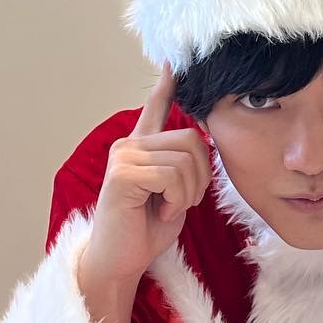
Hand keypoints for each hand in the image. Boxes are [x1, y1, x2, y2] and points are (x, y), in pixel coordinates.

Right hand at [78, 63, 211, 288]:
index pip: (156, 107)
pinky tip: (159, 210)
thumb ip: (184, 166)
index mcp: (142, 147)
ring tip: (168, 207)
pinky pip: (171, 176)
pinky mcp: (122, 174)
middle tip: (182, 201)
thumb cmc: (147, 229)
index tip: (173, 61)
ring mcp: (124, 157)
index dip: (167, 86)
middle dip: (201, 177)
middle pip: (192, 140)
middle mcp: (129, 145)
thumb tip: (200, 141)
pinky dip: (176, 199)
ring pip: (184, 161)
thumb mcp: (175, 192)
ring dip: (188, 193)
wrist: (121, 261)